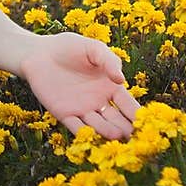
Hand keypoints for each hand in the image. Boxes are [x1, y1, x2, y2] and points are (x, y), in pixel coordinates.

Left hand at [19, 33, 139, 139]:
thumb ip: (108, 61)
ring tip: (117, 135)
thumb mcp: (92, 49)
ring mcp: (82, 109)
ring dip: (107, 132)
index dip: (137, 114)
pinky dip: (84, 134)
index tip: (147, 124)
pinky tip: (93, 138)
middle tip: (136, 138)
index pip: (127, 105)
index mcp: (110, 87)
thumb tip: (122, 79)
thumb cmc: (69, 47)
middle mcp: (99, 102)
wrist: (39, 53)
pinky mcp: (64, 114)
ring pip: (98, 125)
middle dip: (126, 128)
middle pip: (116, 120)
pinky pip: (76, 127)